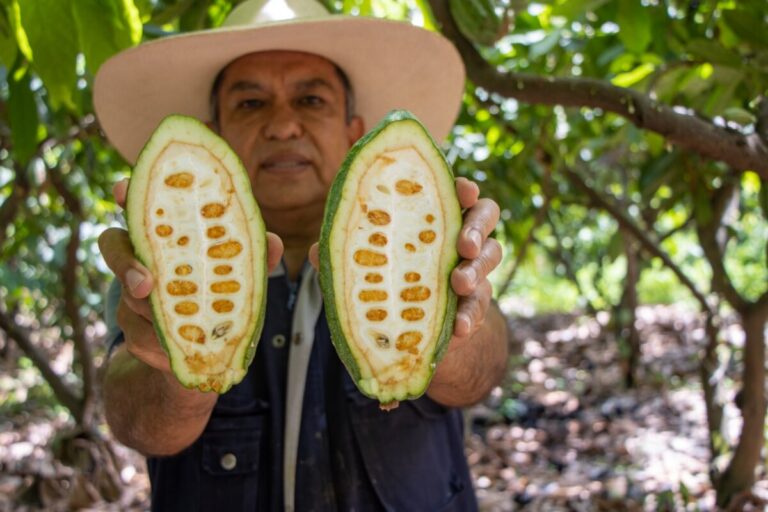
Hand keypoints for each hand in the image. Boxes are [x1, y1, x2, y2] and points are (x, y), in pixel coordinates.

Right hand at [99, 179, 284, 371]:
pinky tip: (180, 352)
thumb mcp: (241, 272)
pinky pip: (140, 339)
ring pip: (131, 301)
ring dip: (158, 316)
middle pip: (114, 248)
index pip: (139, 207)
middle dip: (126, 265)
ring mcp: (130, 296)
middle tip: (146, 284)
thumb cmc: (221, 293)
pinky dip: (164, 347)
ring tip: (189, 328)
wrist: (203, 352)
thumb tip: (273, 243)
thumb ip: (253, 255)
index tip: (123, 188)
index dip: (129, 196)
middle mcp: (140, 259)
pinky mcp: (132, 332)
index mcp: (164, 237)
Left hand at [307, 177, 500, 338]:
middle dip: (477, 227)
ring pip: (491, 256)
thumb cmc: (384, 279)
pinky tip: (459, 326)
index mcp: (433, 215)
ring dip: (477, 270)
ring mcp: (472, 268)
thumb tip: (314, 252)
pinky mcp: (474, 304)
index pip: (454, 191)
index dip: (464, 189)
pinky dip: (472, 316)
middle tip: (463, 244)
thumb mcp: (363, 266)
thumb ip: (346, 256)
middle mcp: (458, 235)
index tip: (463, 191)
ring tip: (460, 284)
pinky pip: (481, 306)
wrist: (408, 329)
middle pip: (485, 216)